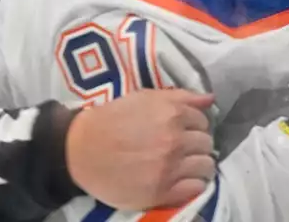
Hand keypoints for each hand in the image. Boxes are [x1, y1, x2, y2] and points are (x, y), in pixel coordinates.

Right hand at [66, 89, 215, 210]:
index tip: (185, 131)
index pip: (203, 121)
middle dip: (197, 145)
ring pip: (206, 166)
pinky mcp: (161, 191)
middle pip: (206, 144)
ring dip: (199, 165)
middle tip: (184, 149)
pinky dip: (194, 184)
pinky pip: (195, 188)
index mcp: (172, 115)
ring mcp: (169, 168)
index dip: (194, 126)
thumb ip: (181, 97)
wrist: (79, 150)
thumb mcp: (145, 98)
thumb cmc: (112, 120)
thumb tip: (210, 99)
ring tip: (186, 166)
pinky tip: (182, 180)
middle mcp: (174, 141)